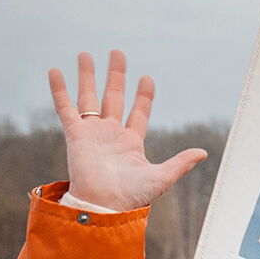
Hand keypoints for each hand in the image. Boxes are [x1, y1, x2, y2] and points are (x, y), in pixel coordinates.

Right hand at [46, 50, 207, 211]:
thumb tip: (203, 152)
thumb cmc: (131, 196)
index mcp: (131, 143)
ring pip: (89, 97)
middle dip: (116, 75)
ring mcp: (92, 133)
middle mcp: (110, 134)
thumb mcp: (162, 177)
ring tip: (85, 54)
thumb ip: (181, 163)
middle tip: (117, 53)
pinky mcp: (75, 134)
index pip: (138, 112)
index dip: (143, 96)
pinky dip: (59, 90)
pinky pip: (65, 107)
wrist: (104, 205)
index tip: (147, 77)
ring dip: (87, 76)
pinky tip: (55, 71)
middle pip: (114, 97)